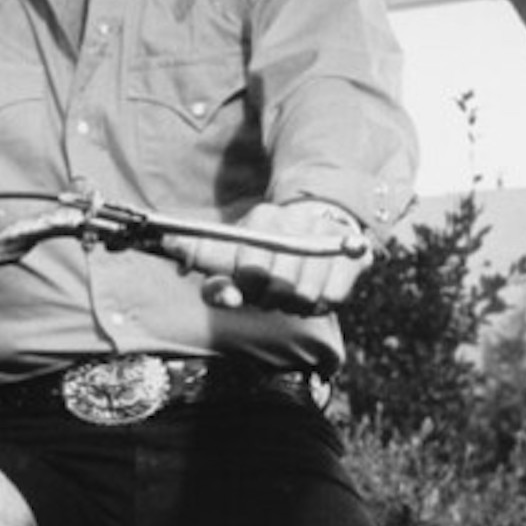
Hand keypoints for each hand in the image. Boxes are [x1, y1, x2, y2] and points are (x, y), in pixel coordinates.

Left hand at [175, 199, 371, 315]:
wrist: (318, 231)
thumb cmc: (266, 257)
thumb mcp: (234, 266)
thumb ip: (211, 277)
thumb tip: (172, 247)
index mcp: (260, 220)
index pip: (247, 268)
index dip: (245, 285)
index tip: (248, 287)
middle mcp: (293, 220)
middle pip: (275, 284)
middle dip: (269, 298)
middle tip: (270, 294)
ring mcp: (324, 234)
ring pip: (303, 294)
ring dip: (294, 304)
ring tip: (292, 292)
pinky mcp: (352, 252)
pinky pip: (330, 297)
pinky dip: (319, 305)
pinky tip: (315, 291)